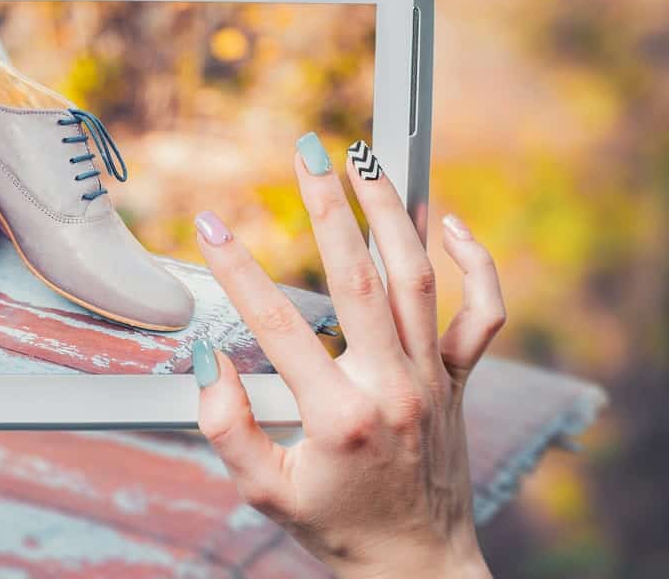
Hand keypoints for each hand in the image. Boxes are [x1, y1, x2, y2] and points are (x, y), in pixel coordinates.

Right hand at [192, 136, 503, 578]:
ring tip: (365, 160)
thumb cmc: (339, 529)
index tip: (210, 226)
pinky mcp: (458, 380)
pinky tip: (452, 223)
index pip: (276, 326)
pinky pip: (480, 314)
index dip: (236, 270)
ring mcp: (432, 379)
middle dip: (327, 207)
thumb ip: (226, 429)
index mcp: (340, 417)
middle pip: (358, 277)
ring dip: (391, 211)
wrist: (417, 567)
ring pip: (416, 277)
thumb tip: (211, 363)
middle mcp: (393, 387)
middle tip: (306, 152)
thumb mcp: (264, 493)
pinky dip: (476, 265)